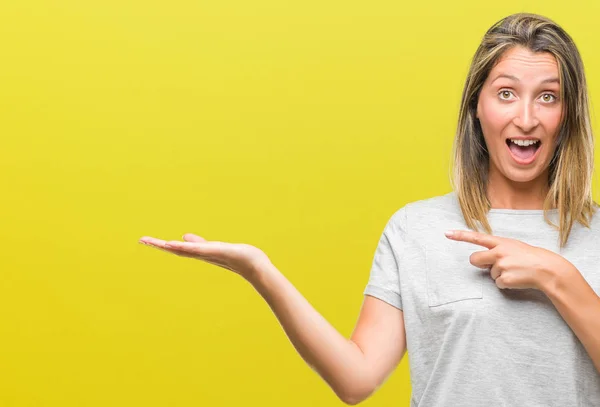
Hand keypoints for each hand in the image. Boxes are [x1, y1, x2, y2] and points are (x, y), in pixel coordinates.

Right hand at [139, 233, 271, 279]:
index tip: (144, 240)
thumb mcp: (214, 247)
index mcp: (199, 252)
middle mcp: (201, 255)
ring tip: (156, 241)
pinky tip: (177, 244)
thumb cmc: (236, 257)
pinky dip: (187, 247)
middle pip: (176, 250)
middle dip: (159, 245)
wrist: (253, 265)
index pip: (175, 248)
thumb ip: (198, 243)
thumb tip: (183, 236)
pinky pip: (199, 249)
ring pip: (185, 250)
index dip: (160, 244)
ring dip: (170, 246)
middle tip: (142, 240)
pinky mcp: (217, 252)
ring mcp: (208, 254)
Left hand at [444, 230, 569, 290]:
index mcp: (501, 242)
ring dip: (500, 275)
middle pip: (474, 259)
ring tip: (516, 271)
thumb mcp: (514, 246)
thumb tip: (482, 260)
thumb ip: (497, 249)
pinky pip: (498, 284)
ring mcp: (501, 266)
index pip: (477, 237)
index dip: (460, 235)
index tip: (446, 233)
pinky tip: (517, 279)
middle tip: (493, 265)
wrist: (548, 269)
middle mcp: (499, 252)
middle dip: (479, 264)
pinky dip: (506, 284)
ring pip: (489, 274)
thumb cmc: (530, 257)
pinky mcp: (505, 279)